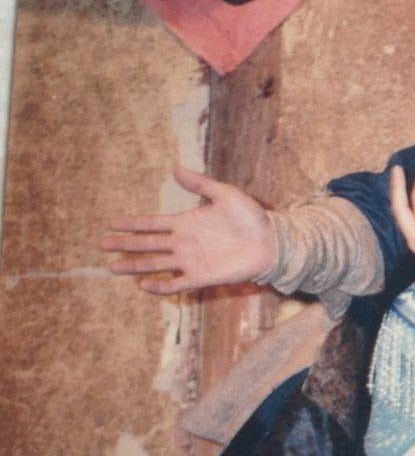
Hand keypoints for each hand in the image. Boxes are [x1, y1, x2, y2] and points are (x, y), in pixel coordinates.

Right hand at [100, 167, 273, 293]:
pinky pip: (177, 284)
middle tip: (101, 245)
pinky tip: (143, 285)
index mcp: (186, 223)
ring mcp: (191, 261)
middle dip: (124, 245)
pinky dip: (160, 287)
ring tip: (112, 268)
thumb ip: (200, 184)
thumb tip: (175, 168)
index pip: (152, 224)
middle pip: (147, 245)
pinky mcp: (203, 277)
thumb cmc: (251, 218)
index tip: (110, 224)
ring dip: (134, 266)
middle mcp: (184, 243)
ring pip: (156, 265)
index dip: (132, 224)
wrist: (272, 242)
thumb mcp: (226, 194)